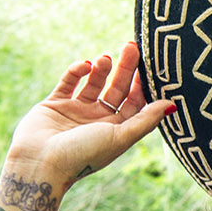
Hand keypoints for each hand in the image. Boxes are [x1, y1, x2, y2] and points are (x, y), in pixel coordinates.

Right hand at [4, 41, 174, 189]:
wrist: (40, 164)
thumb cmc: (83, 155)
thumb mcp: (120, 137)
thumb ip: (146, 120)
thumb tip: (172, 105)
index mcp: (115, 130)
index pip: (135, 102)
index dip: (142, 84)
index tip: (149, 65)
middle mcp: (97, 120)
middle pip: (116, 88)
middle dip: (125, 68)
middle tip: (131, 46)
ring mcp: (76, 111)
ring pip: (94, 83)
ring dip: (101, 68)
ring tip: (105, 57)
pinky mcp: (54, 104)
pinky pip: (68, 82)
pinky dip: (77, 71)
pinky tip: (85, 65)